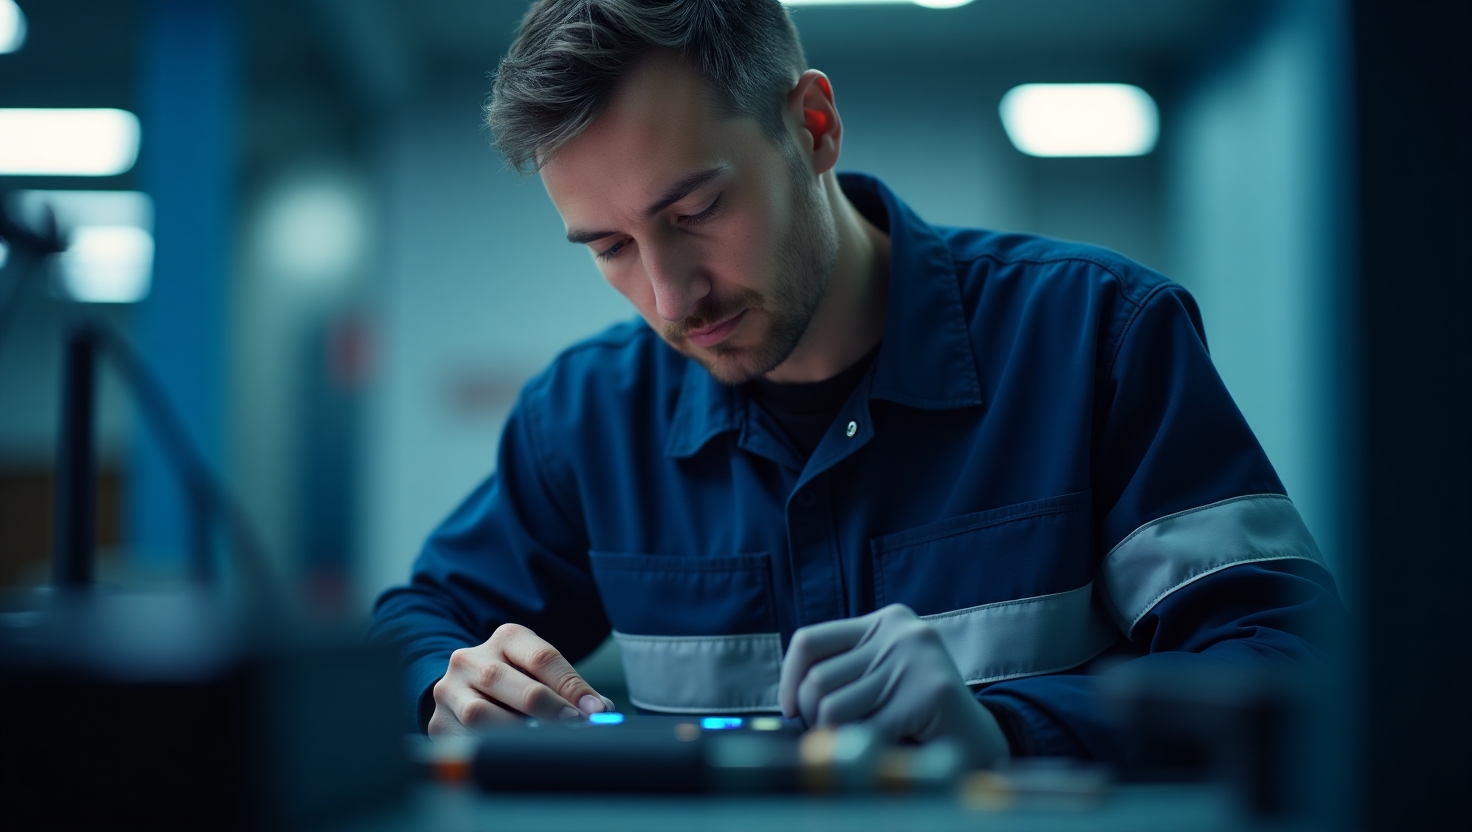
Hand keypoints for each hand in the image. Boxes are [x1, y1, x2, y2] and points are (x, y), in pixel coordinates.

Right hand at [428, 623, 614, 735]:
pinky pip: (464, 740)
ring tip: (542, 742)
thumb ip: (569, 690)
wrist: (466, 691)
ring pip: (479, 712)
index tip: (594, 709)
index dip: (571, 686)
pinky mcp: (438, 723)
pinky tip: (511, 753)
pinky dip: (491, 748)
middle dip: (545, 706)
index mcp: (506, 638)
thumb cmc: (517, 682)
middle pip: (505, 680)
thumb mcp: (542, 674)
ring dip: (514, 730)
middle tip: (573, 725)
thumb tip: (599, 711)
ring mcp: (449, 690)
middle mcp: (470, 659)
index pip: (541, 657)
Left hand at [779, 604, 1009, 767]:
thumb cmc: (918, 713)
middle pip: (817, 679)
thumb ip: (842, 671)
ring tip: (860, 741)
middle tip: (831, 736)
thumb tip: (788, 696)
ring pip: (833, 708)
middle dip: (813, 718)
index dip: (788, 679)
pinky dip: (862, 749)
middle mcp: (902, 632)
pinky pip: (864, 730)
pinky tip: (881, 749)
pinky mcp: (929, 692)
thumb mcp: (880, 674)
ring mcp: (917, 659)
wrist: (978, 741)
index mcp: (887, 620)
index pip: (810, 640)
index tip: (790, 710)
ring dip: (836, 737)